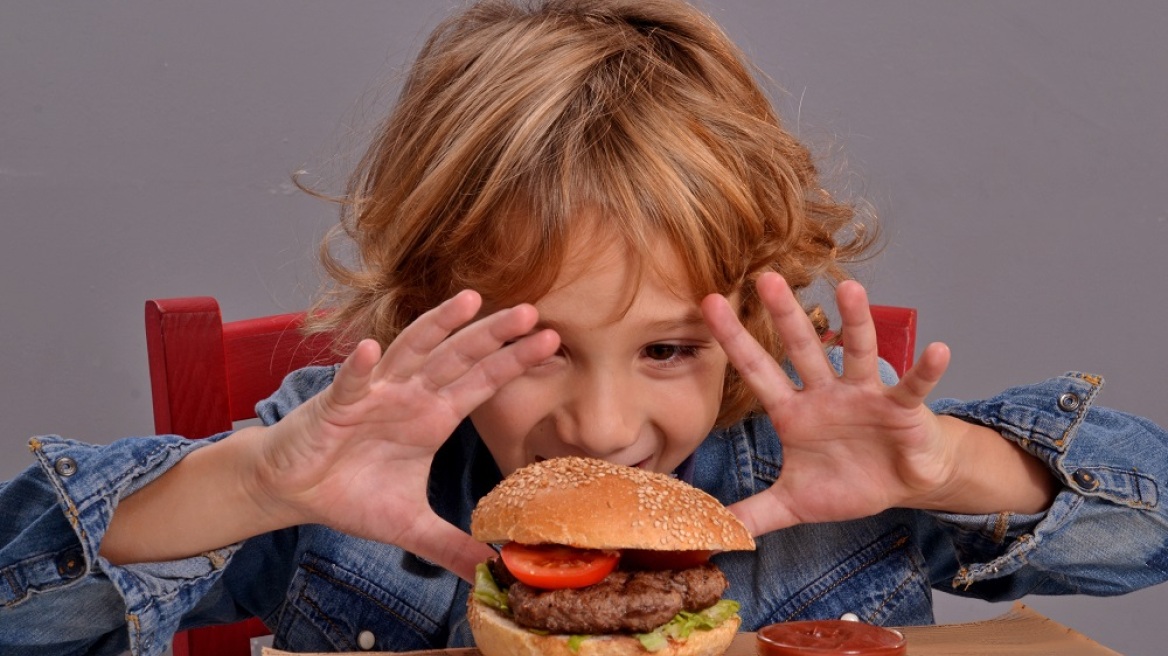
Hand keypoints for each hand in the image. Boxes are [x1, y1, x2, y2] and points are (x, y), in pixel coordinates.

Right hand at [250, 290, 559, 579]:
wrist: (294, 490)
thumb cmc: (351, 494)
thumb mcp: (411, 527)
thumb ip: (452, 546)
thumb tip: (492, 573)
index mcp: (434, 417)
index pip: (483, 383)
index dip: (514, 362)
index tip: (551, 343)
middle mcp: (411, 396)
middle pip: (459, 357)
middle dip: (494, 335)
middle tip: (532, 313)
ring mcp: (375, 394)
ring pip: (412, 352)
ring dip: (438, 326)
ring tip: (469, 300)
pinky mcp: (336, 405)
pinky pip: (350, 383)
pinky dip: (358, 367)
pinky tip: (367, 348)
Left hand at [702, 273, 955, 536]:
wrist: (900, 486)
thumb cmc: (847, 482)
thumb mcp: (794, 503)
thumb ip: (755, 513)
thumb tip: (715, 532)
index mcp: (794, 412)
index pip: (757, 370)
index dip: (734, 340)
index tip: (707, 304)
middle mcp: (826, 393)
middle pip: (802, 349)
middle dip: (785, 315)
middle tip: (766, 277)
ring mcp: (865, 396)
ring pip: (857, 352)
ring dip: (856, 322)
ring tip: (850, 289)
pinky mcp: (903, 408)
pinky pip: (914, 386)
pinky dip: (926, 370)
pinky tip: (938, 350)